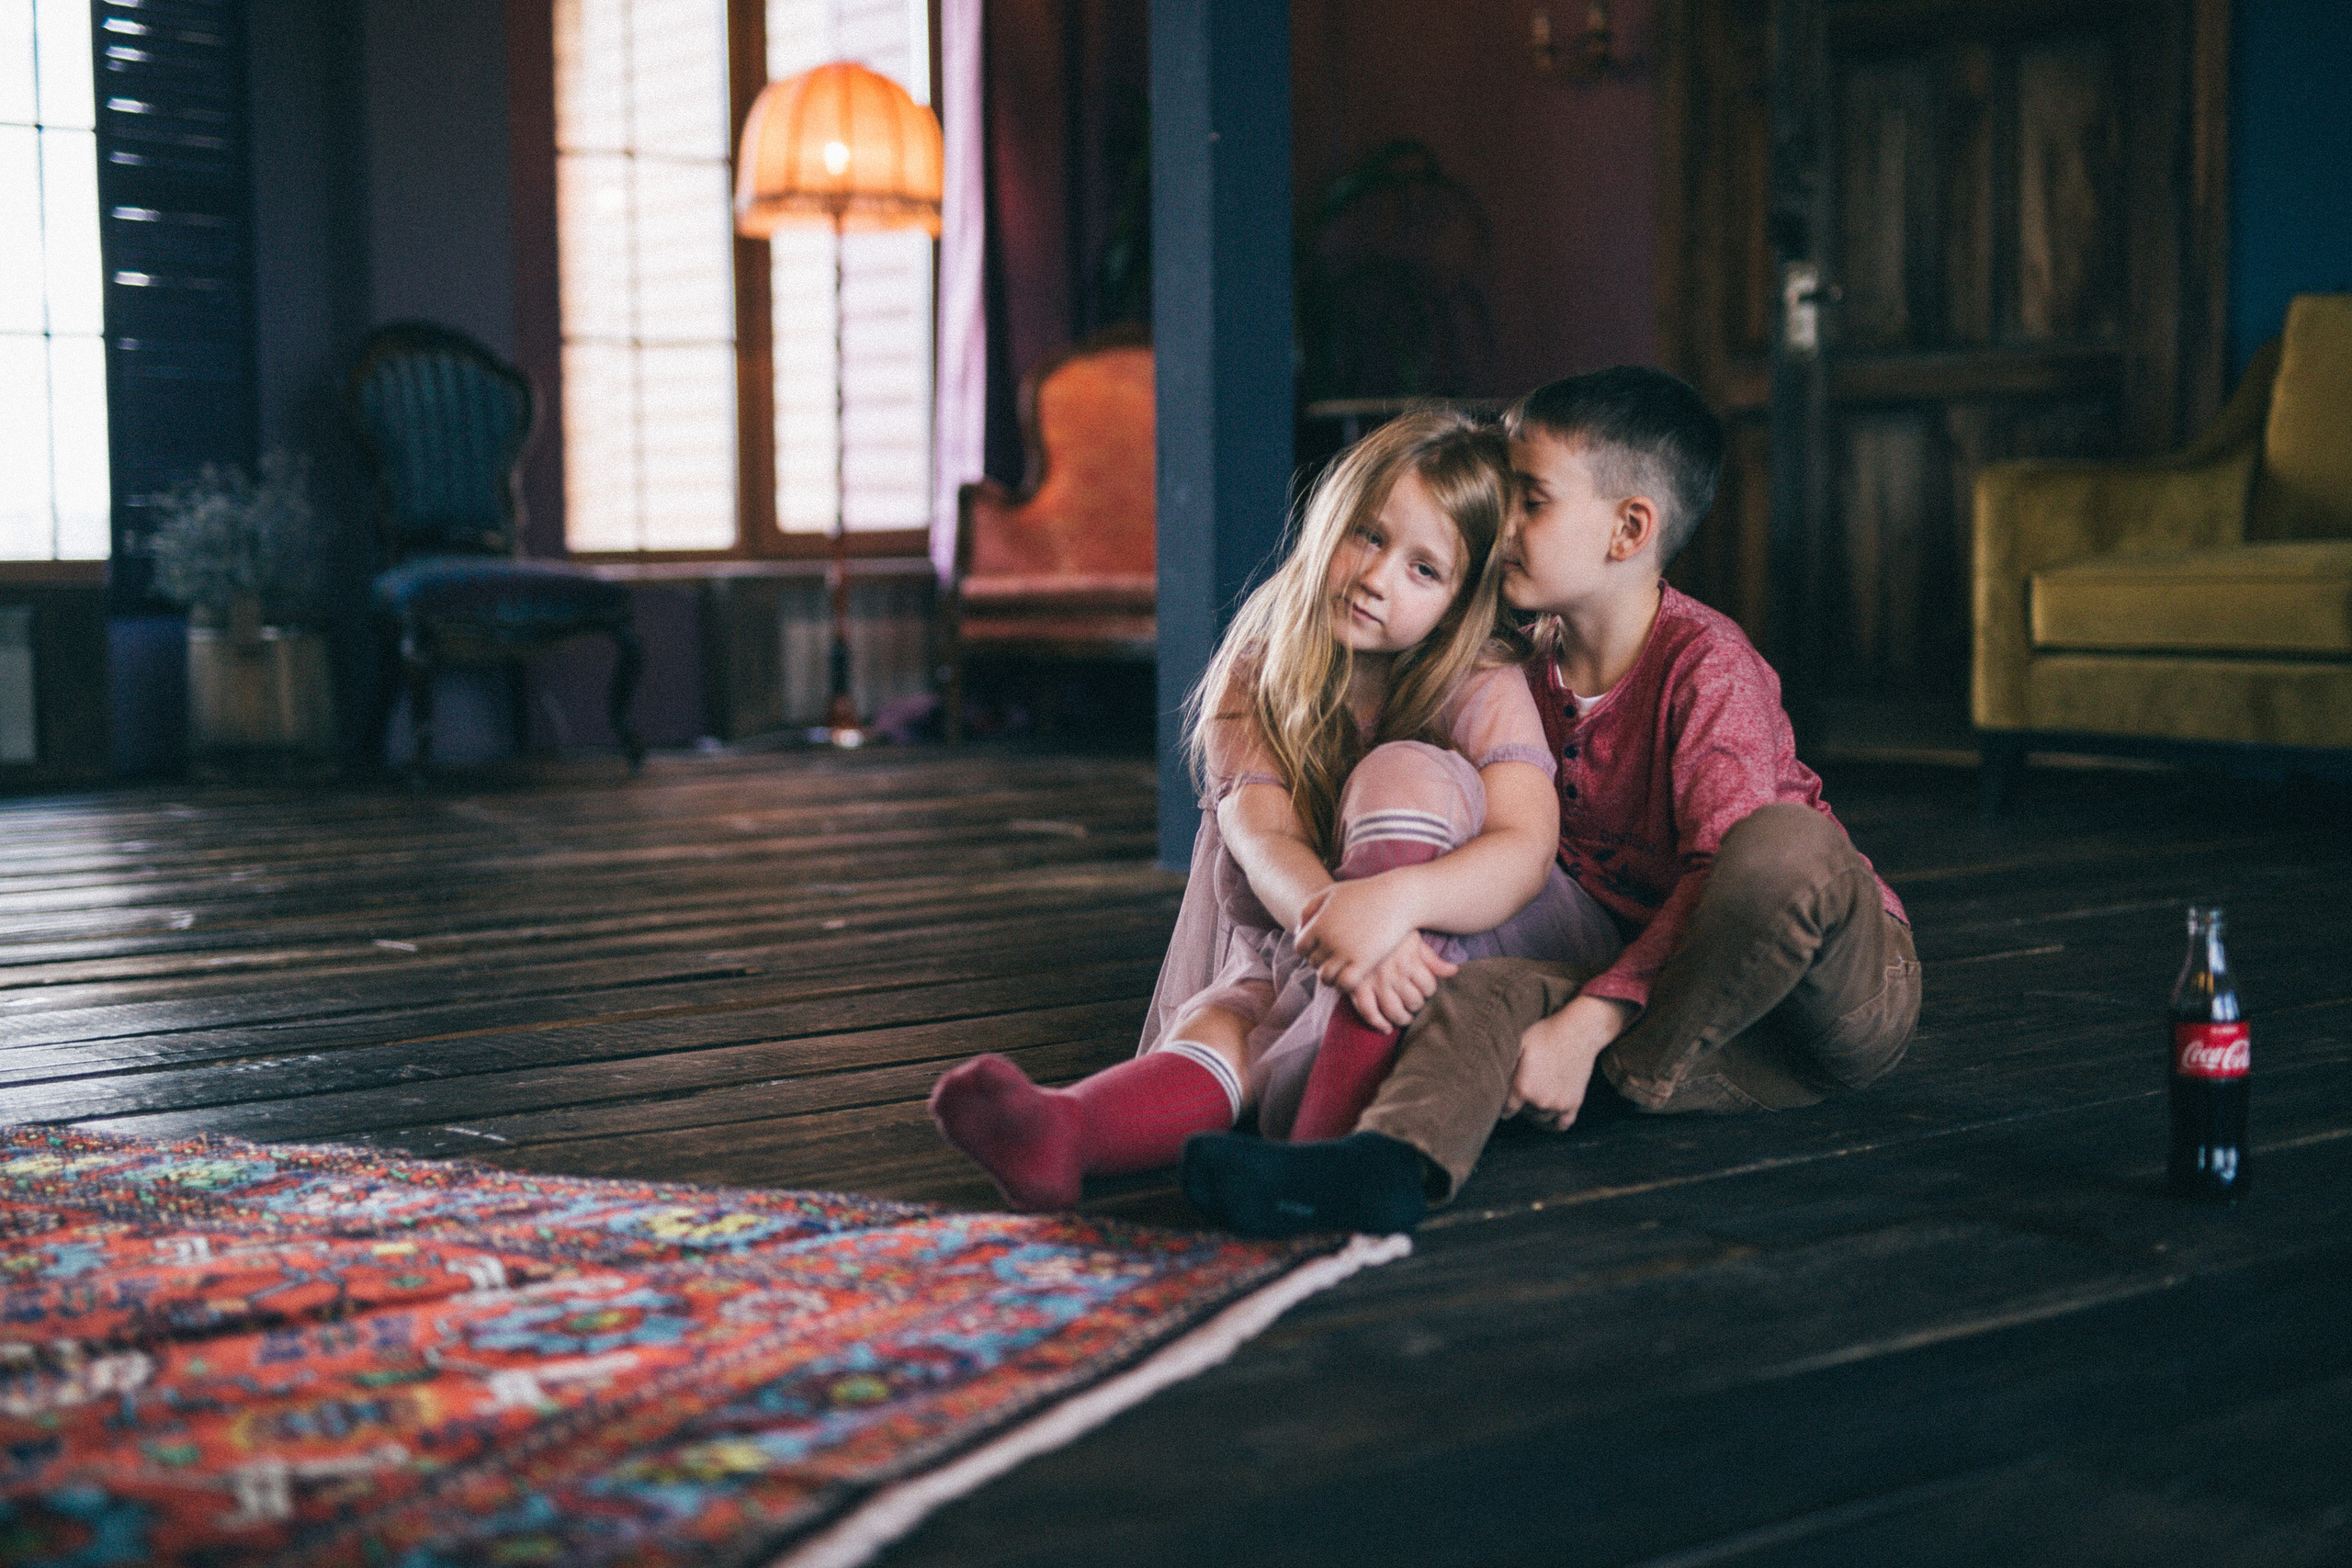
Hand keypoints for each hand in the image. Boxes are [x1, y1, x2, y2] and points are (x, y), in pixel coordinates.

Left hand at [1295, 874, 1419, 994]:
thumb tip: (1297, 930)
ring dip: (1330, 977)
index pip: (1300, 948)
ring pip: (1325, 977)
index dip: (1308, 950)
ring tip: (1340, 970)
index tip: (1321, 948)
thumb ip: (1310, 908)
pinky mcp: (1364, 962)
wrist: (1397, 899)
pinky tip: (1352, 977)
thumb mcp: (1332, 893)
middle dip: (1321, 962)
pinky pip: (1344, 983)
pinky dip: (1343, 985)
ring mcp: (1346, 952)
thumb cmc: (1365, 893)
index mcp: (1319, 923)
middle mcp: (1329, 939)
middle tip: (1335, 959)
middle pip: (1313, 962)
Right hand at [1340, 934, 1458, 1029]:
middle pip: (1414, 1002)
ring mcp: (1374, 982)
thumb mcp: (1413, 939)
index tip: (1424, 988)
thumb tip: (1453, 971)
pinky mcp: (1356, 986)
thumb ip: (1432, 958)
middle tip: (1414, 1001)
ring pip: (1394, 1011)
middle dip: (1417, 1004)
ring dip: (1402, 1018)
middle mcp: (1393, 974)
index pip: (1429, 988)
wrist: (1357, 918)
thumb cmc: (1389, 929)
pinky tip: (1385, 1027)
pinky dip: (1377, 1023)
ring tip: (1404, 1017)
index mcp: (1409, 961)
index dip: (1429, 990)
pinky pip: (1368, 1012)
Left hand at [1503, 994, 1636, 1129]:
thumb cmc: (1545, 1034)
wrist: (1578, 1031)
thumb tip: (1489, 1082)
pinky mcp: (1574, 1103)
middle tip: (1522, 1092)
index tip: (1503, 1100)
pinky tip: (1548, 1117)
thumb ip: (1504, 1066)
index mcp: (1522, 1088)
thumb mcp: (1517, 1044)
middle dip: (1521, 1105)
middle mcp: (1540, 1101)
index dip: (1503, 1104)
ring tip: (1534, 1098)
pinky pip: (1562, 1125)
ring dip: (1536, 1112)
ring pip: (1541, 1119)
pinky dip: (1554, 1124)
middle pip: (1524, 1114)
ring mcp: (1558, 1104)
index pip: (1506, 1109)